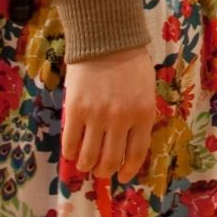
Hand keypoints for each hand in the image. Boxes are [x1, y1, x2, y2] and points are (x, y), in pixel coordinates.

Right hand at [62, 45, 156, 182]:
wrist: (106, 40)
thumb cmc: (130, 64)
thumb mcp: (146, 91)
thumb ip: (139, 117)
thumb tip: (128, 146)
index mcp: (143, 114)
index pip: (137, 154)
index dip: (128, 170)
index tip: (122, 177)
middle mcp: (121, 119)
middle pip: (111, 160)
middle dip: (105, 171)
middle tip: (100, 170)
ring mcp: (97, 115)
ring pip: (89, 157)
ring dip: (86, 165)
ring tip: (85, 163)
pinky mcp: (75, 110)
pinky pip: (70, 143)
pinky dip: (70, 153)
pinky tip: (72, 151)